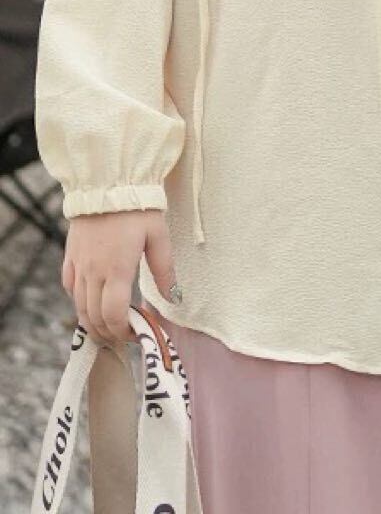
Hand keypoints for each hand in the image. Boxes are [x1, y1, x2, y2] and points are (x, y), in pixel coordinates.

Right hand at [61, 208, 177, 346]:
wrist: (108, 181)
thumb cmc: (139, 208)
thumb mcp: (158, 237)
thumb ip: (164, 270)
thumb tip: (174, 298)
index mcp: (117, 269)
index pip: (113, 315)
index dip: (123, 331)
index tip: (137, 332)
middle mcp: (93, 271)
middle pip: (93, 316)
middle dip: (108, 333)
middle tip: (124, 336)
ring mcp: (79, 264)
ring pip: (79, 305)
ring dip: (92, 322)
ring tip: (108, 327)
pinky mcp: (71, 254)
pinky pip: (70, 286)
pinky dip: (79, 300)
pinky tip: (91, 301)